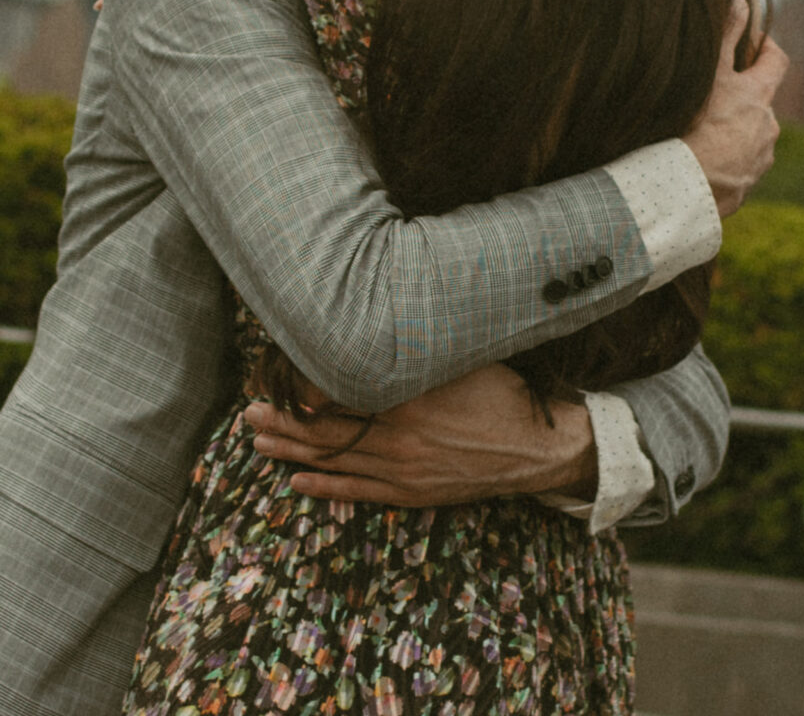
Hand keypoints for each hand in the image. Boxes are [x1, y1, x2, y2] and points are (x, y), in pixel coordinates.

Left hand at [244, 364, 597, 505]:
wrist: (535, 448)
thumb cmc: (499, 393)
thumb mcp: (458, 359)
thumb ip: (413, 352)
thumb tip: (373, 328)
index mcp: (405, 400)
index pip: (337, 394)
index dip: (300, 389)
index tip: (273, 377)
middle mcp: (397, 438)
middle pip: (326, 430)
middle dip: (284, 422)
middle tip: (250, 413)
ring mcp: (402, 470)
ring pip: (335, 462)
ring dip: (293, 454)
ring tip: (260, 444)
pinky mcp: (412, 493)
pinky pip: (359, 491)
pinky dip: (325, 487)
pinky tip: (298, 483)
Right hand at [683, 0, 788, 216]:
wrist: (690, 187)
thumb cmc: (699, 125)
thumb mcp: (710, 74)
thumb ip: (725, 36)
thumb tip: (740, 0)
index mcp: (760, 96)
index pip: (776, 62)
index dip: (766, 48)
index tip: (753, 42)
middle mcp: (768, 127)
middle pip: (760, 104)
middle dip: (740, 99)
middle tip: (711, 97)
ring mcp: (759, 160)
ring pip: (749, 138)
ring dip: (731, 134)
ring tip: (699, 137)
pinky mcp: (743, 187)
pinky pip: (736, 169)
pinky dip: (723, 164)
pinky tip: (699, 165)